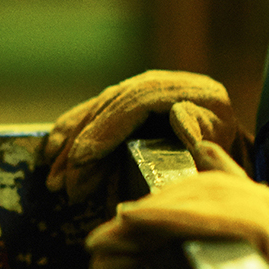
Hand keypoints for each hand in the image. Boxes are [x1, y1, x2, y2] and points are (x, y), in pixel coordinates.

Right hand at [42, 71, 250, 201]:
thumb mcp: (218, 128)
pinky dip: (68, 131)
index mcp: (169, 89)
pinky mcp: (118, 101)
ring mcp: (128, 90)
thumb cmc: (218, 130)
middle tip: (60, 185)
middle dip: (78, 149)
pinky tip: (50, 152)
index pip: (128, 108)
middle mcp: (143, 84)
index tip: (81, 159)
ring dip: (67, 146)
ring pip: (91, 115)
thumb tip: (180, 118)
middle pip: (103, 114)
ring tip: (51, 179)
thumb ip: (200, 126)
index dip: (102, 133)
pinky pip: (89, 114)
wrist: (217, 117)